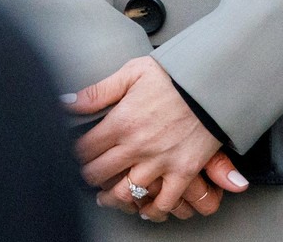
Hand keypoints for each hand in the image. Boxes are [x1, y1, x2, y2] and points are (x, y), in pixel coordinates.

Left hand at [68, 57, 248, 220]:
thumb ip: (99, 91)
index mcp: (122, 120)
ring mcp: (160, 162)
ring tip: (108, 196)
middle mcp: (137, 146)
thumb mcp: (133, 72)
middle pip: (99, 174)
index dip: (77, 154)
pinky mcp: (183, 172)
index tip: (79, 154)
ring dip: (112, 198)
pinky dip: (152, 210)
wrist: (215, 80)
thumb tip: (67, 102)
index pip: (85, 149)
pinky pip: (163, 203)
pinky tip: (145, 207)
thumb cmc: (176, 74)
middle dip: (90, 176)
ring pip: (125, 194)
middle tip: (90, 175)